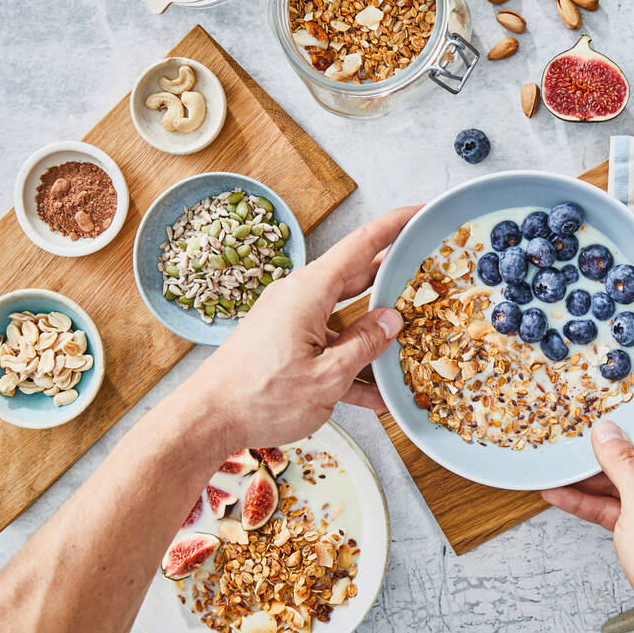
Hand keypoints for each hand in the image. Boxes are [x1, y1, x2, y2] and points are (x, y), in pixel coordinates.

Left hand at [183, 206, 418, 453]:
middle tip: (427, 272)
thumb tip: (392, 320)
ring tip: (412, 338)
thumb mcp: (326, 378)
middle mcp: (299, 298)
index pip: (362, 245)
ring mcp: (291, 321)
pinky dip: (351, 364)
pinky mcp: (285, 345)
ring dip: (375, 332)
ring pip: (345, 316)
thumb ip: (364, 346)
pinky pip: (328, 345)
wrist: (206, 421)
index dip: (394, 225)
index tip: (420, 211)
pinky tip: (378, 394)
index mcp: (309, 292)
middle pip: (357, 277)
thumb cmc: (260, 398)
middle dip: (393, 276)